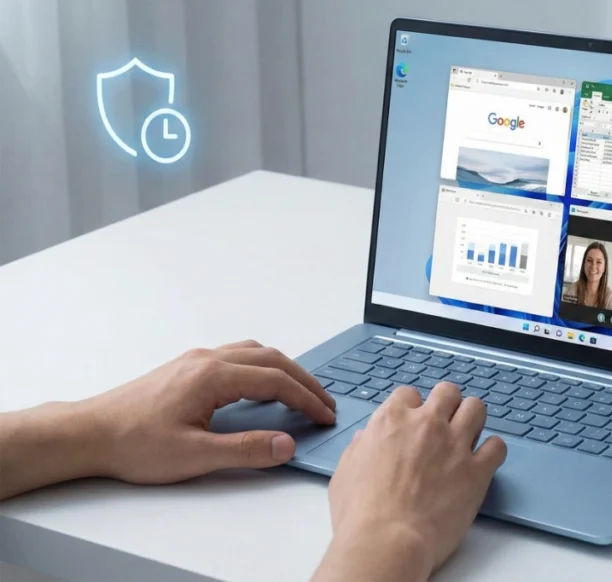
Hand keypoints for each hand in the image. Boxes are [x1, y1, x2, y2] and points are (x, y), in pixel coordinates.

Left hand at [89, 339, 335, 483]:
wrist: (89, 433)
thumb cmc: (134, 443)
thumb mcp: (194, 456)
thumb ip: (245, 449)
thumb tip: (286, 444)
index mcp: (213, 376)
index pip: (276, 381)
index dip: (306, 399)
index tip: (325, 416)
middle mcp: (207, 359)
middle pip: (272, 359)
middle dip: (304, 381)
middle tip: (324, 403)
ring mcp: (196, 359)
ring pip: (255, 352)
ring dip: (284, 369)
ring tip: (301, 392)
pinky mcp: (186, 367)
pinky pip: (237, 355)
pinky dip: (263, 366)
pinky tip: (262, 384)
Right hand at [314, 383, 505, 581]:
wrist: (386, 541)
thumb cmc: (360, 513)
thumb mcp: (346, 471)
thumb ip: (360, 448)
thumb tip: (365, 439)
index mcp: (392, 420)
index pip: (409, 394)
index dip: (412, 408)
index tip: (413, 422)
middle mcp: (427, 424)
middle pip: (448, 392)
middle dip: (447, 404)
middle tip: (445, 423)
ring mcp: (455, 444)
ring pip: (476, 408)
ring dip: (473, 419)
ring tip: (468, 436)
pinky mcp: (477, 470)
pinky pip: (497, 446)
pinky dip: (493, 451)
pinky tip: (484, 461)